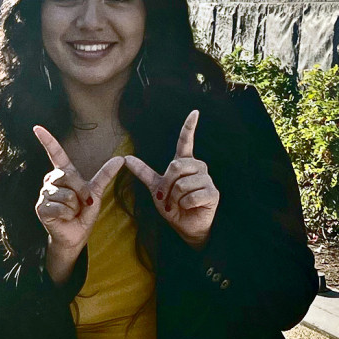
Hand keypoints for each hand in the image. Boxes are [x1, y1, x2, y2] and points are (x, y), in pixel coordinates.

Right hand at [33, 125, 125, 279]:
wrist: (75, 235)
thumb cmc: (83, 213)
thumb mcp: (96, 192)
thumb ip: (105, 175)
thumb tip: (121, 158)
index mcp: (63, 174)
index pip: (55, 153)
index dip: (47, 140)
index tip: (37, 127)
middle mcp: (51, 180)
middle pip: (69, 176)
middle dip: (81, 191)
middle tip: (82, 203)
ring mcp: (44, 194)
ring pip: (67, 195)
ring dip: (75, 207)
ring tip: (72, 212)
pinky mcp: (41, 208)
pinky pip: (61, 207)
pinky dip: (68, 215)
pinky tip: (64, 218)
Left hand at [124, 109, 220, 246]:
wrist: (185, 226)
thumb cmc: (173, 206)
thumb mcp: (155, 188)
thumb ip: (143, 172)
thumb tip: (126, 158)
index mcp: (184, 163)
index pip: (186, 141)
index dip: (189, 127)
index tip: (195, 111)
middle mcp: (198, 167)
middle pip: (176, 166)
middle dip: (166, 186)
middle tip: (167, 198)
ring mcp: (207, 179)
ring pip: (182, 184)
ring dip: (175, 199)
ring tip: (179, 204)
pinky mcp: (213, 193)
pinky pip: (191, 197)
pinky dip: (184, 206)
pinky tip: (189, 208)